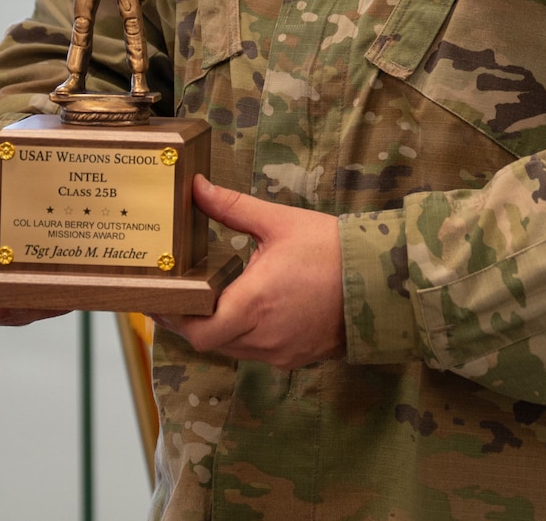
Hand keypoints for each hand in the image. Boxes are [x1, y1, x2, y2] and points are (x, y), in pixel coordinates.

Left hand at [159, 176, 345, 369]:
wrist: (384, 279)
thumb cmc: (333, 249)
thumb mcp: (279, 222)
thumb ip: (232, 207)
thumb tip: (197, 188)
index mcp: (253, 304)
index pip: (197, 329)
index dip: (174, 318)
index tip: (161, 300)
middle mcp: (263, 336)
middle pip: (210, 342)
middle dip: (192, 322)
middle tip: (178, 299)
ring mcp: (281, 351)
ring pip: (233, 349)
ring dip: (219, 330)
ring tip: (209, 301)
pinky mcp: (297, 357)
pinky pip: (258, 352)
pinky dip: (245, 336)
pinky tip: (248, 311)